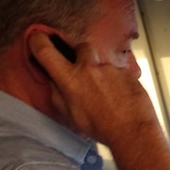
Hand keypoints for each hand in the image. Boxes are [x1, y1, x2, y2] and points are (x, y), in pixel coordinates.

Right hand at [28, 33, 159, 146]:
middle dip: (80, 54)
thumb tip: (53, 81)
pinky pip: (119, 72)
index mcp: (70, 79)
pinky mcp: (127, 72)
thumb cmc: (99, 127)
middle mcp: (89, 68)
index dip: (38, 41)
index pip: (46, 51)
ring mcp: (110, 68)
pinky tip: (120, 96)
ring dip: (101, 72)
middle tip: (83, 69)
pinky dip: (118, 81)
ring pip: (102, 63)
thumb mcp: (69, 115)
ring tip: (107, 91)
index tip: (37, 38)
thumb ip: (58, 94)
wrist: (132, 130)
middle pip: (81, 46)